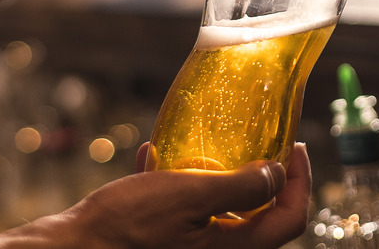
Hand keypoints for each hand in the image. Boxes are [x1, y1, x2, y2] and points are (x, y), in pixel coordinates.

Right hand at [0, 143, 311, 247]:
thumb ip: (241, 186)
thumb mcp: (191, 196)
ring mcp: (192, 245)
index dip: (301, 181)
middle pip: (263, 213)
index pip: (291, 218)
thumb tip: (277, 173)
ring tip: (204, 145)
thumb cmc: (130, 225)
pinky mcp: (166, 237)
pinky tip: (154, 157)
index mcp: (234, 248)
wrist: (77, 247)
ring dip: (219, 175)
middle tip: (258, 141)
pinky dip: (178, 181)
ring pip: (224, 209)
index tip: (294, 146)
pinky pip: (185, 208)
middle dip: (263, 174)